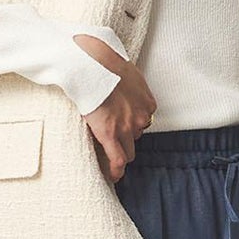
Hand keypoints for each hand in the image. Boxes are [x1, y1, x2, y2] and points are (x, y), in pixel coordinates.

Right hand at [76, 35, 155, 181]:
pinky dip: (116, 170)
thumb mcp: (125, 69)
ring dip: (119, 150)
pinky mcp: (111, 135)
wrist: (91, 63)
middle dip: (125, 135)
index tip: (121, 123)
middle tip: (111, 134)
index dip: (130, 122)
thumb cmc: (103, 61)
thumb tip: (120, 82)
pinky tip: (114, 176)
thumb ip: (128, 81)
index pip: (142, 120)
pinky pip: (118, 160)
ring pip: (129, 149)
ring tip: (109, 155)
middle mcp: (141, 116)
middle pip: (136, 135)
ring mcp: (127, 127)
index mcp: (147, 101)